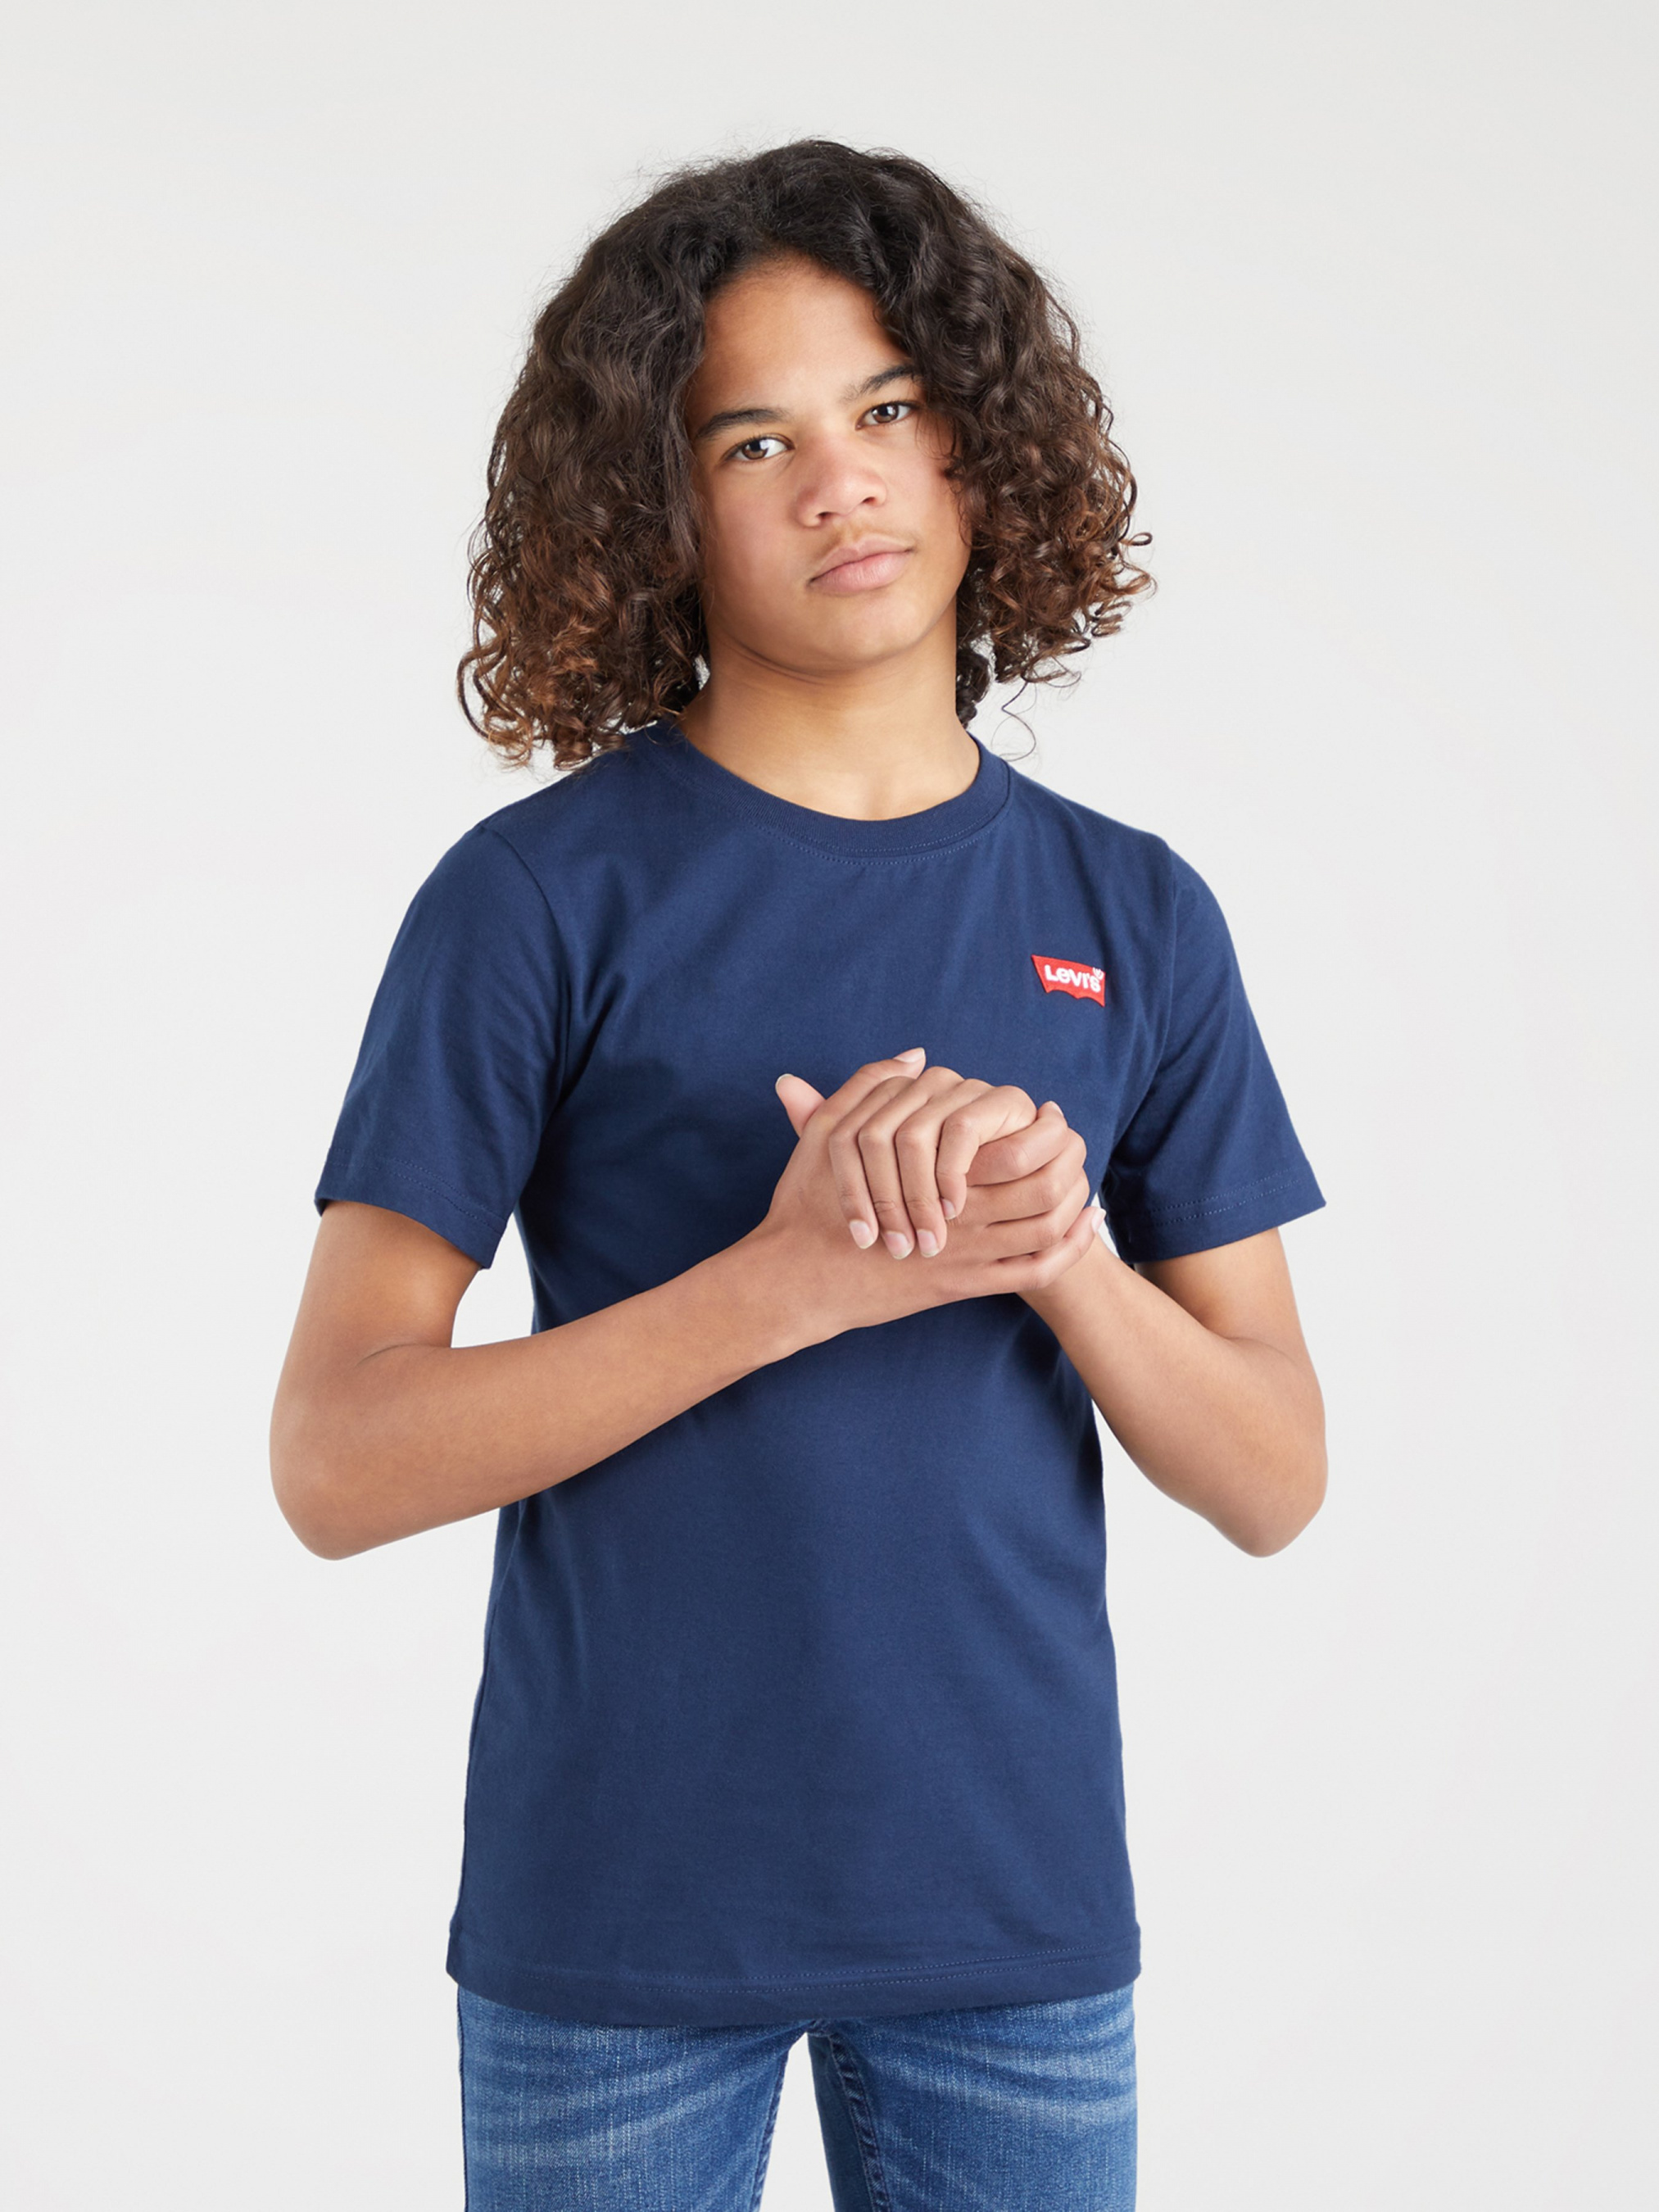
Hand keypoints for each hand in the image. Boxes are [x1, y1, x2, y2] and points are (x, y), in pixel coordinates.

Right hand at [737, 1052, 1101, 1349]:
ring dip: (1074, 1206)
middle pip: (1043, 1185)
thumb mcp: (828, 1133)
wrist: (797, 1279)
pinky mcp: (964, 1288)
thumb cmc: (807, 1204)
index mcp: (935, 1171)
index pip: (1015, 1144)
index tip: (1050, 1112)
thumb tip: (916, 1055)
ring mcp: (965, 1255)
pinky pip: (1034, 1272)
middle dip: (1071, 1163)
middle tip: (1077, 1148)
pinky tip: (1080, 1232)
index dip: (1044, 1126)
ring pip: (1046, 1228)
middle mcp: (959, 1213)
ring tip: (1087, 1188)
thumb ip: (867, 1086)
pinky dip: (1067, 1252)